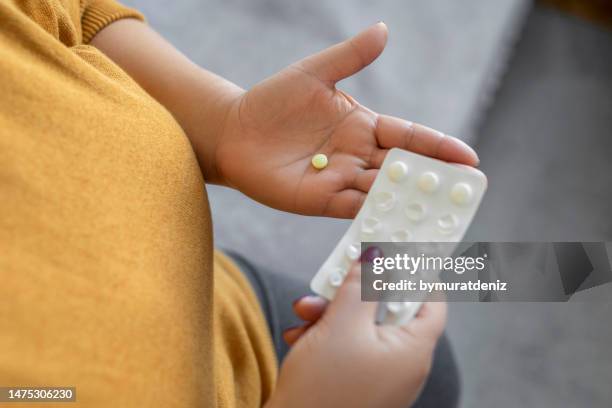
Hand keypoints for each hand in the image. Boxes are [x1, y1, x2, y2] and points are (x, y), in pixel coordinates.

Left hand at [217, 22, 478, 217]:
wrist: (235, 131)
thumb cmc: (272, 101)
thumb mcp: (314, 74)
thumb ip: (349, 56)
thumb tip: (384, 29)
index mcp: (363, 125)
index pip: (409, 137)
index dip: (438, 147)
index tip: (469, 157)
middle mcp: (358, 155)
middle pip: (403, 169)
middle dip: (435, 181)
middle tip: (468, 194)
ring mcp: (341, 180)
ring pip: (384, 193)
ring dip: (410, 203)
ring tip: (442, 217)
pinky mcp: (321, 200)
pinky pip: (354, 210)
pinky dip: (376, 218)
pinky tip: (398, 227)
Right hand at [266, 263, 446, 407]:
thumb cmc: (323, 388)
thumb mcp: (341, 325)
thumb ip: (361, 285)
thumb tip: (378, 254)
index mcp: (412, 351)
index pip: (432, 302)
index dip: (419, 273)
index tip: (400, 249)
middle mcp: (401, 364)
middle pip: (388, 309)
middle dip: (356, 292)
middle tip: (337, 276)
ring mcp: (378, 376)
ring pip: (360, 326)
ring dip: (331, 313)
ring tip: (305, 311)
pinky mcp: (356, 382)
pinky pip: (346, 347)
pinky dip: (325, 336)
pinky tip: (300, 336)